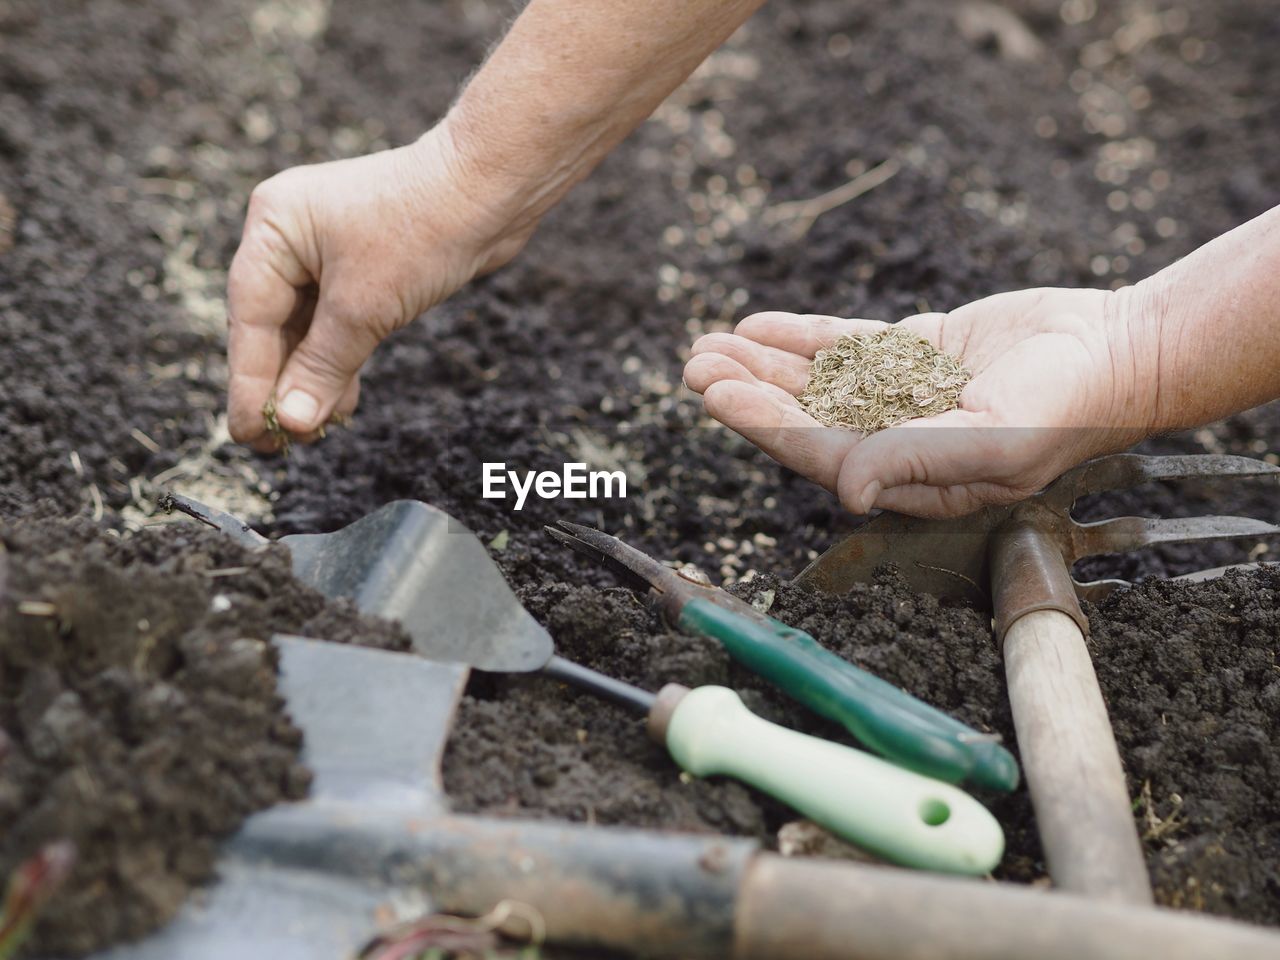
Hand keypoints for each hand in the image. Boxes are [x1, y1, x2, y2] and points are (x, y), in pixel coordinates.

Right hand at [226, 122, 531, 449]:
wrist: (492, 189)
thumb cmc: (425, 228)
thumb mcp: (365, 308)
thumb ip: (322, 367)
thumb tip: (291, 422)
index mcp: (274, 227)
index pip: (250, 318)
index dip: (249, 383)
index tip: (249, 434)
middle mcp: (291, 234)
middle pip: (271, 326)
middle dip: (279, 387)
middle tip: (278, 446)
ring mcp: (326, 249)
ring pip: (305, 330)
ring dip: (310, 381)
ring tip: (312, 435)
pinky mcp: (362, 266)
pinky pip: (336, 324)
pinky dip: (338, 362)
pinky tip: (341, 404)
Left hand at [682, 288, 1159, 517]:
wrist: (1120, 352)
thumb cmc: (1067, 409)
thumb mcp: (994, 442)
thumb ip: (917, 461)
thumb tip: (845, 490)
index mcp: (910, 477)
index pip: (819, 451)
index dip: (763, 424)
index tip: (716, 392)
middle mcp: (898, 441)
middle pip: (804, 416)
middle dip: (748, 392)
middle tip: (694, 364)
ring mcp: (904, 395)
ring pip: (816, 380)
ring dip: (763, 363)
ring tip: (708, 343)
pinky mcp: (917, 353)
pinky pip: (846, 345)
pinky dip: (804, 336)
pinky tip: (759, 323)